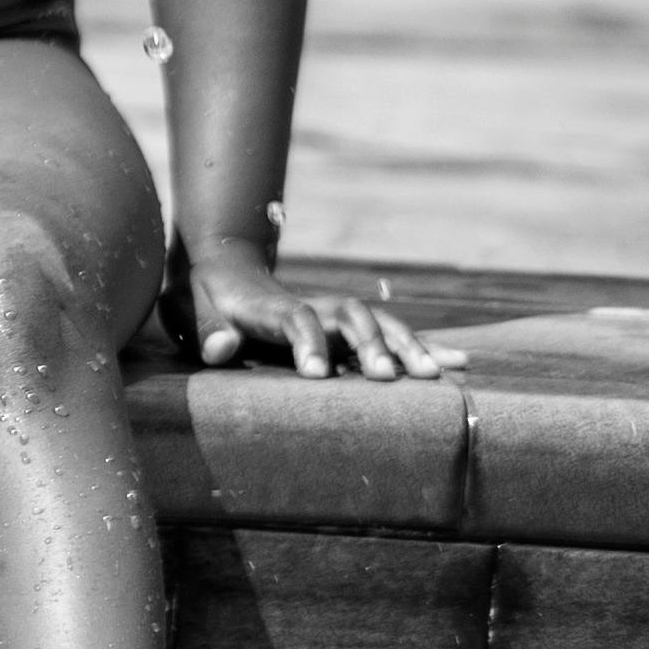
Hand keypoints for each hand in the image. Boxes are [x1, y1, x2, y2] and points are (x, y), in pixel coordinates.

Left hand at [179, 247, 456, 376]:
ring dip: (407, 346)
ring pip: (379, 323)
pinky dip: (425, 346)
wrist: (223, 268)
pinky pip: (392, 335)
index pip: (296, 318)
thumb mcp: (190, 310)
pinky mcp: (348, 330)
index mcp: (270, 307)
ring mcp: (334, 316)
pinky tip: (459, 362)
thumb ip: (204, 329)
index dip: (307, 343)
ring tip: (434, 376)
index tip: (314, 375)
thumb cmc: (203, 298)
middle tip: (385, 379)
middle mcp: (312, 306)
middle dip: (371, 344)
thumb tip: (220, 348)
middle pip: (350, 316)